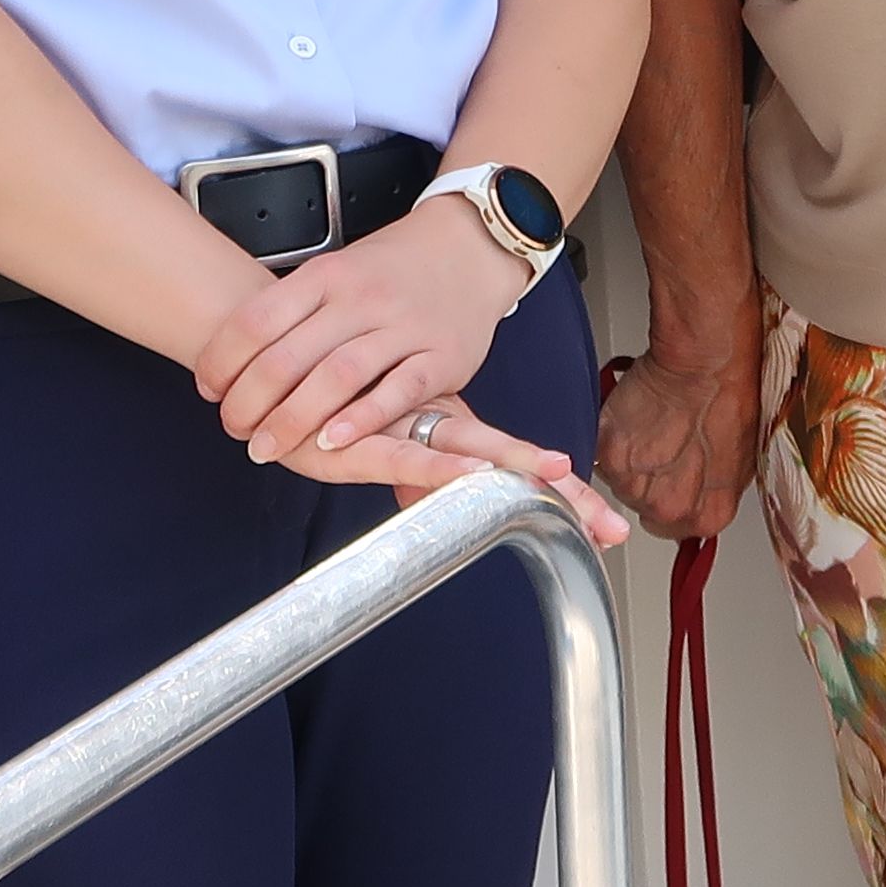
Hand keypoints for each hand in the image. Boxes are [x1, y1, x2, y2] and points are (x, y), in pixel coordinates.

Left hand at [191, 209, 528, 469]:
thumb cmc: (393, 268)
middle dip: (249, 403)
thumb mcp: (336, 271)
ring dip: (294, 420)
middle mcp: (362, 298)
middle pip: (289, 357)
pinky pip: (397, 392)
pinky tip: (332, 441)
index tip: (208, 388)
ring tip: (268, 447)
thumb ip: (292, 311)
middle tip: (233, 429)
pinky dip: (361, 420)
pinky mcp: (442, 356)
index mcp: (327, 274)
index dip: (223, 361)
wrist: (469, 247)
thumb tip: (230, 360)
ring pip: (338, 377)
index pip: (257, 320)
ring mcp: (404, 327)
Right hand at [332, 398, 633, 546]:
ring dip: (517, 470)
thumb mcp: (385, 446)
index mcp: (451, 429)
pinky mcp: (369, 437)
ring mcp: (411, 426)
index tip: (607, 530)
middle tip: (609, 524)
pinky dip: (438, 466)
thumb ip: (416, 478)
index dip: (564, 497)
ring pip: (475, 452)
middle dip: (565, 497)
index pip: (518, 466)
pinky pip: (408, 454)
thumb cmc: (335, 403)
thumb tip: (429, 505)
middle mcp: (442, 424)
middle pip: (516, 463)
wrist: (276, 356)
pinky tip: (466, 474)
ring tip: (560, 483)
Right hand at [594, 331, 762, 542]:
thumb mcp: (740, 460)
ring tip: (649, 428)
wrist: (706, 362)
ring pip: (617, 481)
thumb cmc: (730, 398)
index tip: (669, 477)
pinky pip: (599, 454)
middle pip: (641, 505)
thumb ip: (712, 492)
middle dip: (646, 479)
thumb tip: (698, 496)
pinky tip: (633, 417)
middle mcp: (669, 508)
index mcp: (707, 516)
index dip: (670, 496)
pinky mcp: (609, 454)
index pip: (673, 527)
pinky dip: (609, 436)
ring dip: (626, 458)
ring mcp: (634, 484)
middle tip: (661, 445)